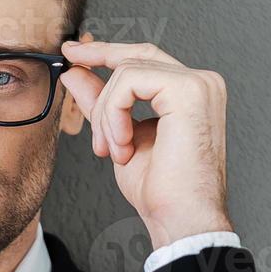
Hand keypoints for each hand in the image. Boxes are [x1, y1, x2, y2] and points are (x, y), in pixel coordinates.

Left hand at [59, 39, 232, 247]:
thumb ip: (102, 103)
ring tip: (112, 151)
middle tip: (68, 64)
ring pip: (127, 72)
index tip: (73, 54)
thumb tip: (75, 73)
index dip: (108, 52)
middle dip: (98, 58)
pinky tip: (123, 145)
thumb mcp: (120, 137)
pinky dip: (114, 114)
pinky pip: (130, 82)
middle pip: (138, 55)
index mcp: (191, 93)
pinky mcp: (189, 91)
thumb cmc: (160, 190)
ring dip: (106, 114)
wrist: (180, 219)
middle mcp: (201, 83)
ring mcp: (199, 84)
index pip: (146, 59)